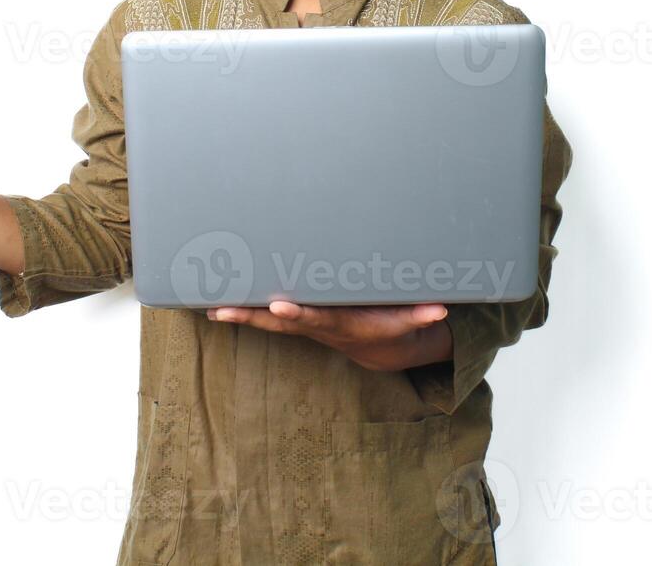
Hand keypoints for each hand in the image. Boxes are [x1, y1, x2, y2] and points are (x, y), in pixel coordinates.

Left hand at [206, 300, 452, 371]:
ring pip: (265, 321)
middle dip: (251, 316)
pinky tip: (215, 303)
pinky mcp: (295, 321)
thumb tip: (441, 309)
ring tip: (209, 308)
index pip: (316, 318)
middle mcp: (314, 326)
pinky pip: (264, 316)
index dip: (298, 314)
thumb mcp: (408, 321)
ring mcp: (302, 325)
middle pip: (278, 323)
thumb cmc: (389, 325)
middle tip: (223, 310)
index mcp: (339, 324)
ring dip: (238, 315)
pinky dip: (242, 310)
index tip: (280, 307)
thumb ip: (421, 315)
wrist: (376, 348)